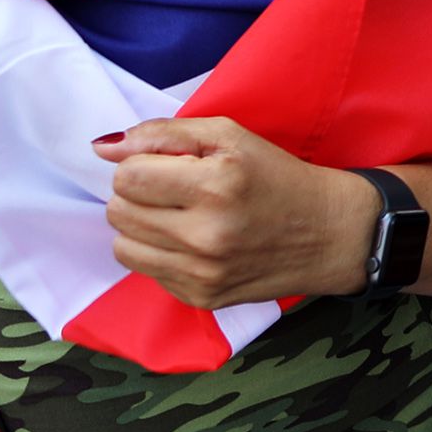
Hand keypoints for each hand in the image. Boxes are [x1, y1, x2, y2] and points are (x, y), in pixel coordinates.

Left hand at [97, 115, 373, 309]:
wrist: (329, 234)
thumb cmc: (276, 176)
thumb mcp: (230, 136)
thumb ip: (163, 133)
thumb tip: (103, 146)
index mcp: (215, 185)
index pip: (126, 177)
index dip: (138, 165)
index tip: (166, 165)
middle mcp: (206, 235)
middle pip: (118, 212)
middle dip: (137, 195)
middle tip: (172, 190)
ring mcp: (202, 273)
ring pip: (122, 246)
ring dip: (140, 226)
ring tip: (176, 216)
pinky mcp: (201, 298)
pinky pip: (147, 271)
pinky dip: (160, 253)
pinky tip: (192, 242)